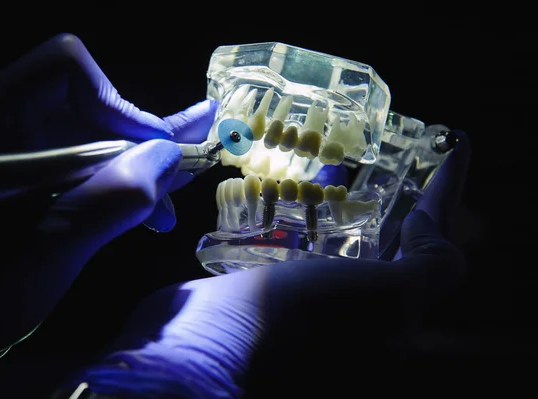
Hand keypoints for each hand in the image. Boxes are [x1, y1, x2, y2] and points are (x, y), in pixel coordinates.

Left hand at [0, 34, 216, 368]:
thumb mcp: (42, 256)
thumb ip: (111, 200)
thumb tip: (169, 156)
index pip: (63, 70)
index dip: (119, 105)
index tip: (156, 154)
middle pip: (77, 104)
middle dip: (135, 144)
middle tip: (181, 175)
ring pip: (78, 138)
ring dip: (126, 170)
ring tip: (164, 207)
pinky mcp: (5, 181)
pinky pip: (67, 167)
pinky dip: (104, 187)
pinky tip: (134, 210)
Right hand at [63, 131, 470, 396]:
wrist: (207, 349)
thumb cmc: (303, 321)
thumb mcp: (390, 300)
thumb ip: (432, 264)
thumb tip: (421, 224)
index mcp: (392, 319)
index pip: (434, 250)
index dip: (446, 196)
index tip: (453, 146)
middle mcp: (357, 313)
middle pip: (394, 245)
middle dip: (402, 199)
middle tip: (399, 153)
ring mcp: (313, 303)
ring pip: (346, 241)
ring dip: (355, 203)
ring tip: (351, 161)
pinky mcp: (272, 291)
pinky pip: (304, 245)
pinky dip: (309, 215)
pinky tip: (298, 188)